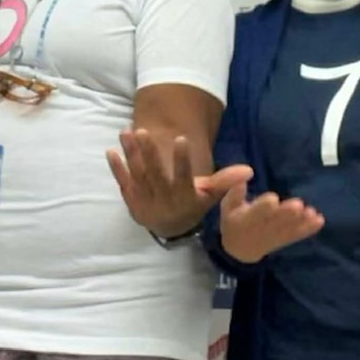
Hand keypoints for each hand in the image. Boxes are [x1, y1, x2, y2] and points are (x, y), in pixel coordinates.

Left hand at [106, 130, 251, 239]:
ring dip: (131, 154)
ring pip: (137, 175)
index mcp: (183, 197)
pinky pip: (123, 183)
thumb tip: (249, 170)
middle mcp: (163, 199)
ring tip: (126, 132)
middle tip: (143, 131)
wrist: (169, 229)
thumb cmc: (192, 206)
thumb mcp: (210, 196)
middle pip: (154, 175)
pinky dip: (116, 168)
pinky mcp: (131, 199)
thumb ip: (226, 181)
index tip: (181, 138)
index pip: (183, 177)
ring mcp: (145, 200)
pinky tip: (111, 151)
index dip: (182, 160)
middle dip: (149, 153)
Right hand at [214, 176, 323, 263]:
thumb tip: (246, 175)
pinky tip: (319, 220)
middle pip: (274, 222)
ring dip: (300, 222)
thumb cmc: (233, 220)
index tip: (272, 198)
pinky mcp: (283, 240)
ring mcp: (274, 237)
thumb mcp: (227, 206)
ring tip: (311, 213)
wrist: (239, 250)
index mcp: (245, 219)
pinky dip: (308, 229)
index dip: (263, 207)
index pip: (254, 213)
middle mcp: (260, 229)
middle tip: (298, 205)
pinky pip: (295, 235)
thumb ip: (234, 192)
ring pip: (287, 230)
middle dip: (286, 214)